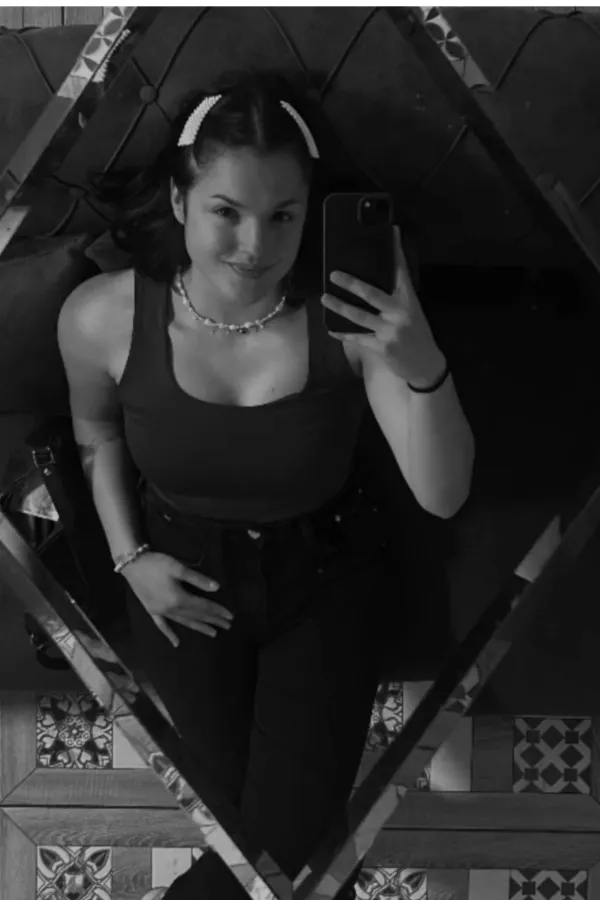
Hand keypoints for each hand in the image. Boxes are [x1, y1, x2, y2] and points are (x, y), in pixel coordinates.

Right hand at [121, 551, 233, 647]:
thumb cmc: (156, 563)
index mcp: (179, 599)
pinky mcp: (152, 611)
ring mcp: (160, 612)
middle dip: (213, 621)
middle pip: (196, 616)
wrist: (131, 564)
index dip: (218, 611)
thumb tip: (217, 588)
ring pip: (184, 622)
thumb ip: (198, 579)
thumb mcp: (178, 568)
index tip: (230, 616)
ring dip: (199, 627)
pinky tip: (176, 643)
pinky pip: (162, 625)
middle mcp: (171, 609)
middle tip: (227, 627)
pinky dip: (170, 634)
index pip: (203, 607)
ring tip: (212, 633)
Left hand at [321, 226, 446, 386]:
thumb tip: (375, 279)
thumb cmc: (416, 334)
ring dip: (339, 307)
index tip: (390, 232)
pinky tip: (331, 328)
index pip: (401, 271)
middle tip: (333, 275)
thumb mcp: (412, 312)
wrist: (425, 365)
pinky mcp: (381, 347)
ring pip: (359, 316)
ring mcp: (389, 331)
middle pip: (372, 294)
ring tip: (324, 298)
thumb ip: (395, 297)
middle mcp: (400, 313)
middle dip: (351, 284)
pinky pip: (357, 337)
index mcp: (409, 300)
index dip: (396, 251)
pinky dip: (343, 333)